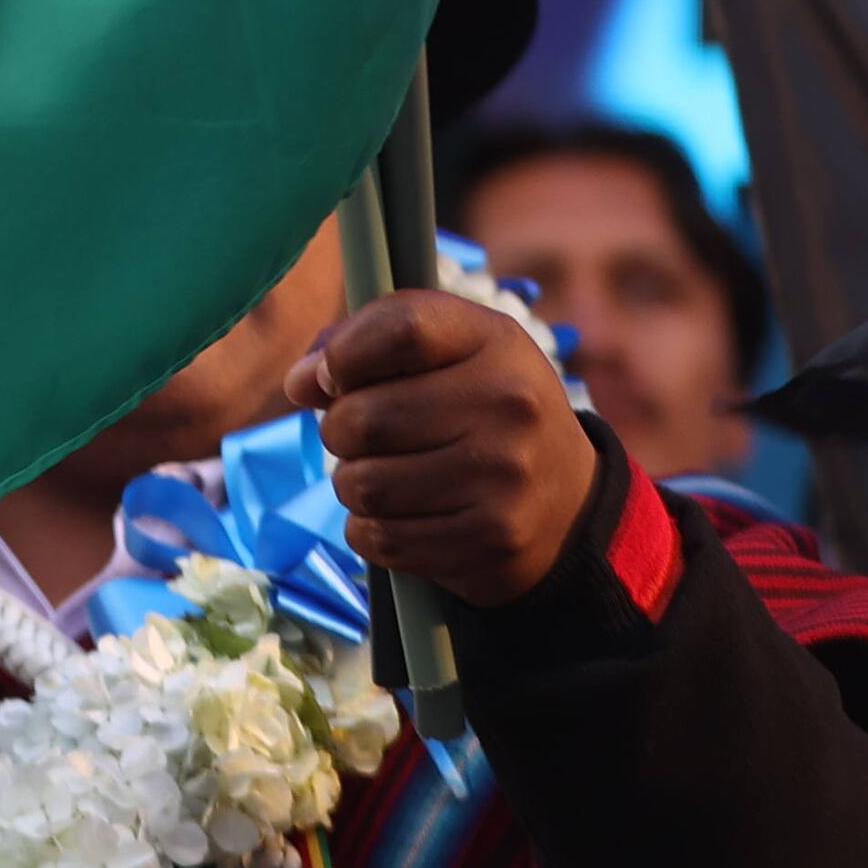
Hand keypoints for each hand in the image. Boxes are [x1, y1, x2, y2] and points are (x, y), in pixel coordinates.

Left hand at [289, 286, 595, 607]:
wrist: (566, 501)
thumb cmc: (479, 410)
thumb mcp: (447, 352)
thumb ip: (365, 342)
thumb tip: (301, 382)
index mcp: (497, 341)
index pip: (399, 327)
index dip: (342, 354)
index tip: (332, 377)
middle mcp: (511, 405)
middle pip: (362, 418)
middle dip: (339, 431)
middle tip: (362, 436)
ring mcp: (506, 477)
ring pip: (361, 485)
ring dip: (352, 483)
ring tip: (385, 474)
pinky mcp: (492, 539)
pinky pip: (378, 537)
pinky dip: (369, 529)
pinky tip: (403, 513)